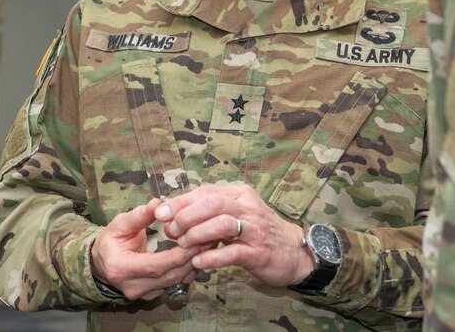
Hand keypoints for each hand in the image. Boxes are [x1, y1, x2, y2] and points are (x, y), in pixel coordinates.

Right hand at [91, 198, 201, 300]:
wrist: (102, 262)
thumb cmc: (111, 241)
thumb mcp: (119, 224)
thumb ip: (139, 215)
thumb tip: (158, 204)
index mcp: (121, 269)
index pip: (155, 266)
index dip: (177, 255)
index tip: (194, 240)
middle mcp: (133, 287)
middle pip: (169, 276)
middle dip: (190, 258)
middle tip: (208, 240)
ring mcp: (144, 294)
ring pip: (175, 282)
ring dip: (193, 264)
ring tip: (207, 244)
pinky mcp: (153, 295)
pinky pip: (175, 284)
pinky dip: (188, 270)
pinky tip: (197, 255)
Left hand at [154, 183, 314, 287]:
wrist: (294, 252)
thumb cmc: (258, 232)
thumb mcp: (237, 213)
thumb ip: (211, 211)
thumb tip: (176, 214)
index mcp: (239, 194)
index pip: (205, 192)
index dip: (180, 202)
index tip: (160, 213)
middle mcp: (247, 207)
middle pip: (211, 203)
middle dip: (186, 216)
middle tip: (171, 231)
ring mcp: (254, 229)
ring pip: (221, 224)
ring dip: (197, 234)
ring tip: (182, 245)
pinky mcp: (258, 252)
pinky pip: (231, 252)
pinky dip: (211, 257)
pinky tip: (198, 262)